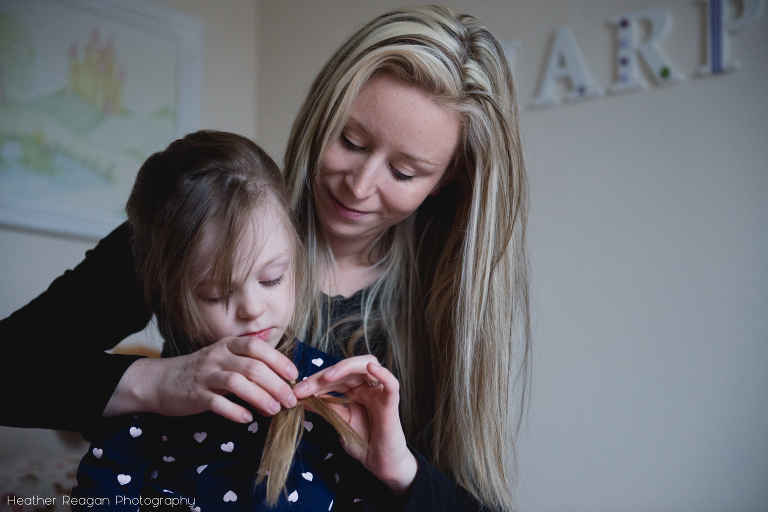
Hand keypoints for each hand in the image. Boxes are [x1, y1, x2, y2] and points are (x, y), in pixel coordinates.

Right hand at [105, 336, 298, 422]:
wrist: (160, 381)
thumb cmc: (201, 370)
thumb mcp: (224, 356)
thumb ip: (249, 357)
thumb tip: (279, 355)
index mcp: (228, 345)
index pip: (257, 347)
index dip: (278, 360)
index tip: (294, 376)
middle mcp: (217, 356)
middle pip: (252, 367)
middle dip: (276, 385)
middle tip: (290, 400)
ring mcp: (205, 375)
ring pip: (237, 383)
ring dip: (260, 398)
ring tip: (273, 410)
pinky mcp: (195, 395)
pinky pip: (218, 403)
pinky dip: (235, 411)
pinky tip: (247, 418)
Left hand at [293, 356, 417, 496]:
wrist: (379, 462)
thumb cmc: (361, 442)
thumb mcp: (339, 421)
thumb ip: (326, 408)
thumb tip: (302, 397)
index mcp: (354, 389)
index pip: (333, 377)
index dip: (315, 382)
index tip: (296, 392)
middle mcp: (366, 386)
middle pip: (345, 370)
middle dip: (322, 377)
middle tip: (303, 388)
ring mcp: (379, 391)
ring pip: (367, 365)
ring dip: (346, 367)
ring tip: (328, 376)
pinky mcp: (391, 402)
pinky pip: (391, 384)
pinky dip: (382, 374)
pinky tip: (371, 368)